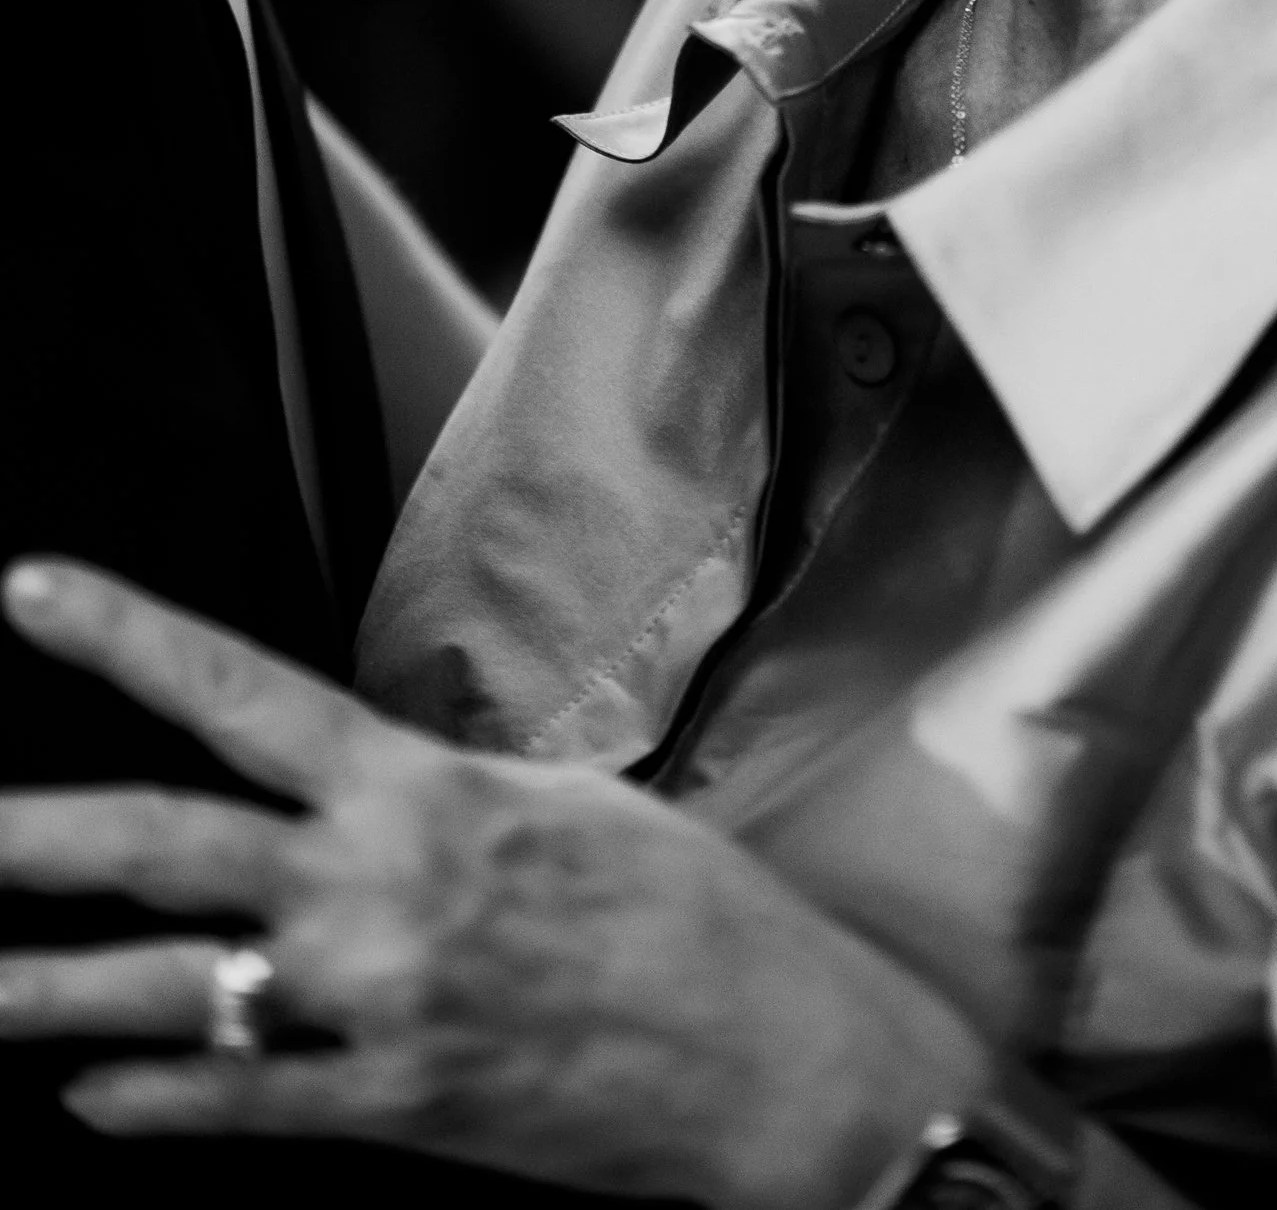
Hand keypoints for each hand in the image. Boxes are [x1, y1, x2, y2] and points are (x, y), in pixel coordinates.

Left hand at [0, 560, 978, 1203]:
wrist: (779, 1057)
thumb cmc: (693, 917)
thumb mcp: (571, 805)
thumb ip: (443, 799)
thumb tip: (360, 792)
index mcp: (427, 789)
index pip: (244, 690)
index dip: (128, 636)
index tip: (29, 588)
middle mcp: (384, 886)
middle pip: (168, 848)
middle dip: (34, 839)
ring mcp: (381, 1004)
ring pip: (175, 993)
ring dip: (48, 993)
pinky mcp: (395, 1109)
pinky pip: (241, 1103)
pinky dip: (150, 1099)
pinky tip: (86, 1097)